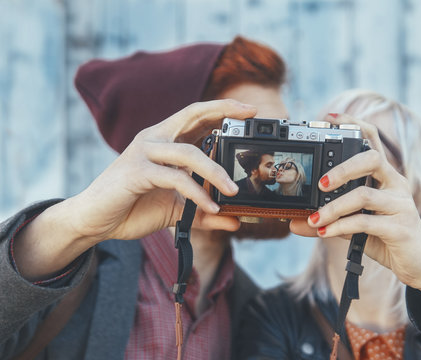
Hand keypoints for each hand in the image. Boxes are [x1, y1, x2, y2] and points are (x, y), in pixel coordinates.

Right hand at [14, 100, 254, 279]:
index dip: (221, 109)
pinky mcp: (136, 171)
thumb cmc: (133, 207)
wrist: (94, 221)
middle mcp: (154, 138)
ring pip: (188, 151)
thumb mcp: (176, 209)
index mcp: (164, 140)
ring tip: (233, 191)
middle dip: (223, 111)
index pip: (196, 116)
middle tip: (250, 114)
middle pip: (192, 114)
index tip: (250, 111)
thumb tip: (234, 220)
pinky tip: (210, 207)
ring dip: (215, 171)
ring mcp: (143, 152)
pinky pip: (175, 177)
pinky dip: (196, 193)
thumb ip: (204, 212)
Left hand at [291, 114, 420, 319]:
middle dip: (343, 167)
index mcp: (386, 176)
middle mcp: (397, 184)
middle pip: (373, 158)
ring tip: (314, 218)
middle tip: (321, 183)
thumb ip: (328, 220)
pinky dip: (341, 226)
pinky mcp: (401, 227)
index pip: (373, 140)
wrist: (418, 263)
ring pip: (364, 194)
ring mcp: (401, 205)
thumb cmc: (386, 236)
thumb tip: (294, 223)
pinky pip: (365, 222)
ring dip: (334, 207)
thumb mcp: (354, 226)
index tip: (329, 116)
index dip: (354, 123)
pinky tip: (325, 232)